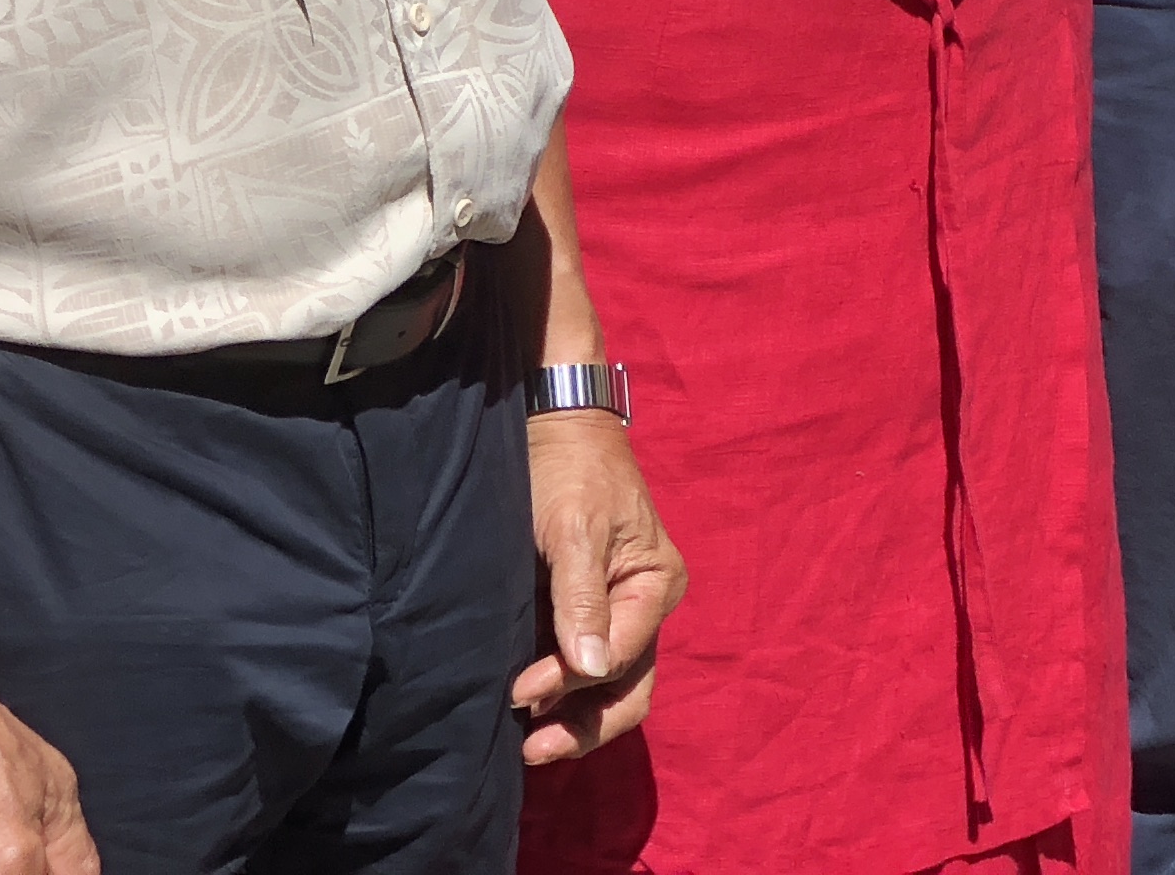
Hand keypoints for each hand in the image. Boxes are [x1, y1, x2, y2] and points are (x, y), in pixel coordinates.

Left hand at [513, 414, 684, 764]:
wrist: (554, 423)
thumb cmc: (570, 469)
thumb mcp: (576, 528)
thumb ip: (582, 598)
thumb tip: (591, 670)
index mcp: (656, 586)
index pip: (621, 657)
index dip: (571, 684)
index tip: (518, 692)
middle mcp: (646, 607)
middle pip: (628, 690)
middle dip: (583, 726)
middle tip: (529, 750)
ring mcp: (618, 612)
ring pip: (607, 688)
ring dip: (571, 717)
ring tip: (525, 742)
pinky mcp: (587, 609)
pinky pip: (583, 665)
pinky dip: (560, 693)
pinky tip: (527, 707)